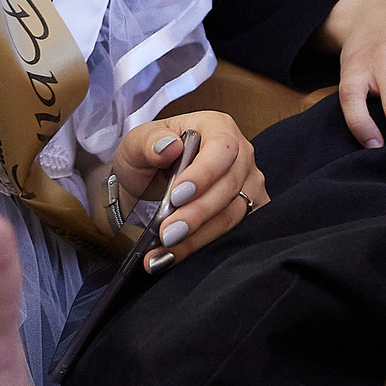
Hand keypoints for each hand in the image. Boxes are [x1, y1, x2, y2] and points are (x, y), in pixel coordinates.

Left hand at [108, 113, 263, 272]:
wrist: (147, 188)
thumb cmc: (147, 159)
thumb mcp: (136, 144)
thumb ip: (148, 142)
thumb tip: (168, 146)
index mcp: (217, 127)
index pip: (222, 148)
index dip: (204, 173)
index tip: (177, 195)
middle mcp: (241, 155)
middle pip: (229, 186)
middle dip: (197, 214)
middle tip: (167, 233)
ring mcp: (249, 185)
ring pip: (233, 215)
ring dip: (197, 237)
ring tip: (164, 251)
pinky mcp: (248, 213)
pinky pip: (234, 235)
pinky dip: (202, 249)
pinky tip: (173, 258)